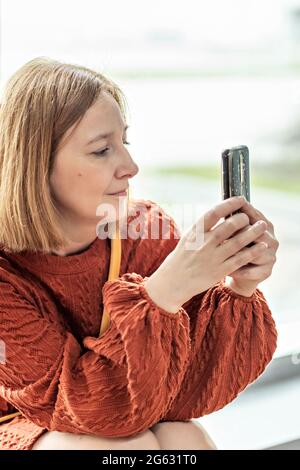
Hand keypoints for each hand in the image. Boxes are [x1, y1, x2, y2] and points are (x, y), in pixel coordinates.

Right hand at [144, 196, 269, 311]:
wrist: (173, 281)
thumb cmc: (183, 256)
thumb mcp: (188, 237)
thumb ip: (204, 226)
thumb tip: (221, 210)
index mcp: (195, 232)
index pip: (214, 212)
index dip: (229, 204)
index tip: (240, 199)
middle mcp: (204, 243)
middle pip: (229, 226)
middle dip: (243, 218)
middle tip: (249, 216)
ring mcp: (212, 258)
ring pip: (238, 242)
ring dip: (253, 232)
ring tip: (262, 226)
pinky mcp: (219, 271)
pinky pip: (240, 259)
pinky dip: (253, 251)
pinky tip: (262, 246)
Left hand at [225, 200, 278, 295]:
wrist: (242, 270)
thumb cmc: (236, 246)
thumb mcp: (236, 231)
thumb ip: (233, 219)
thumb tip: (222, 205)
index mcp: (266, 225)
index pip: (255, 215)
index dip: (242, 212)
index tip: (227, 212)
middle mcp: (271, 239)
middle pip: (257, 232)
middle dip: (239, 233)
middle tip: (222, 235)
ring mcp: (270, 256)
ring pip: (255, 252)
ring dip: (238, 253)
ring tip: (223, 253)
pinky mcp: (266, 271)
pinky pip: (251, 271)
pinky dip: (238, 270)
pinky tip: (226, 270)